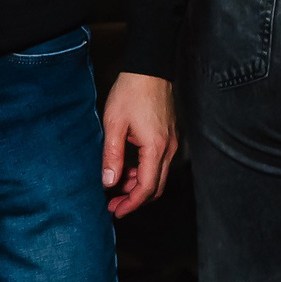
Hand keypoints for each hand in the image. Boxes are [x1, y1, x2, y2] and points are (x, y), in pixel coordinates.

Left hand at [102, 72, 177, 217]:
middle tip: (114, 206)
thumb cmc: (131, 93)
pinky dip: (144, 171)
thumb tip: (109, 182)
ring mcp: (172, 142)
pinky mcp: (170, 136)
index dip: (132, 204)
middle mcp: (169, 149)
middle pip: (156, 186)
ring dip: (139, 185)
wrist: (150, 70)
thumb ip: (112, 155)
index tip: (116, 211)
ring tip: (117, 188)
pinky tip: (128, 169)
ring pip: (158, 175)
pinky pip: (159, 163)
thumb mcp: (113, 124)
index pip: (146, 187)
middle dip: (135, 199)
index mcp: (156, 148)